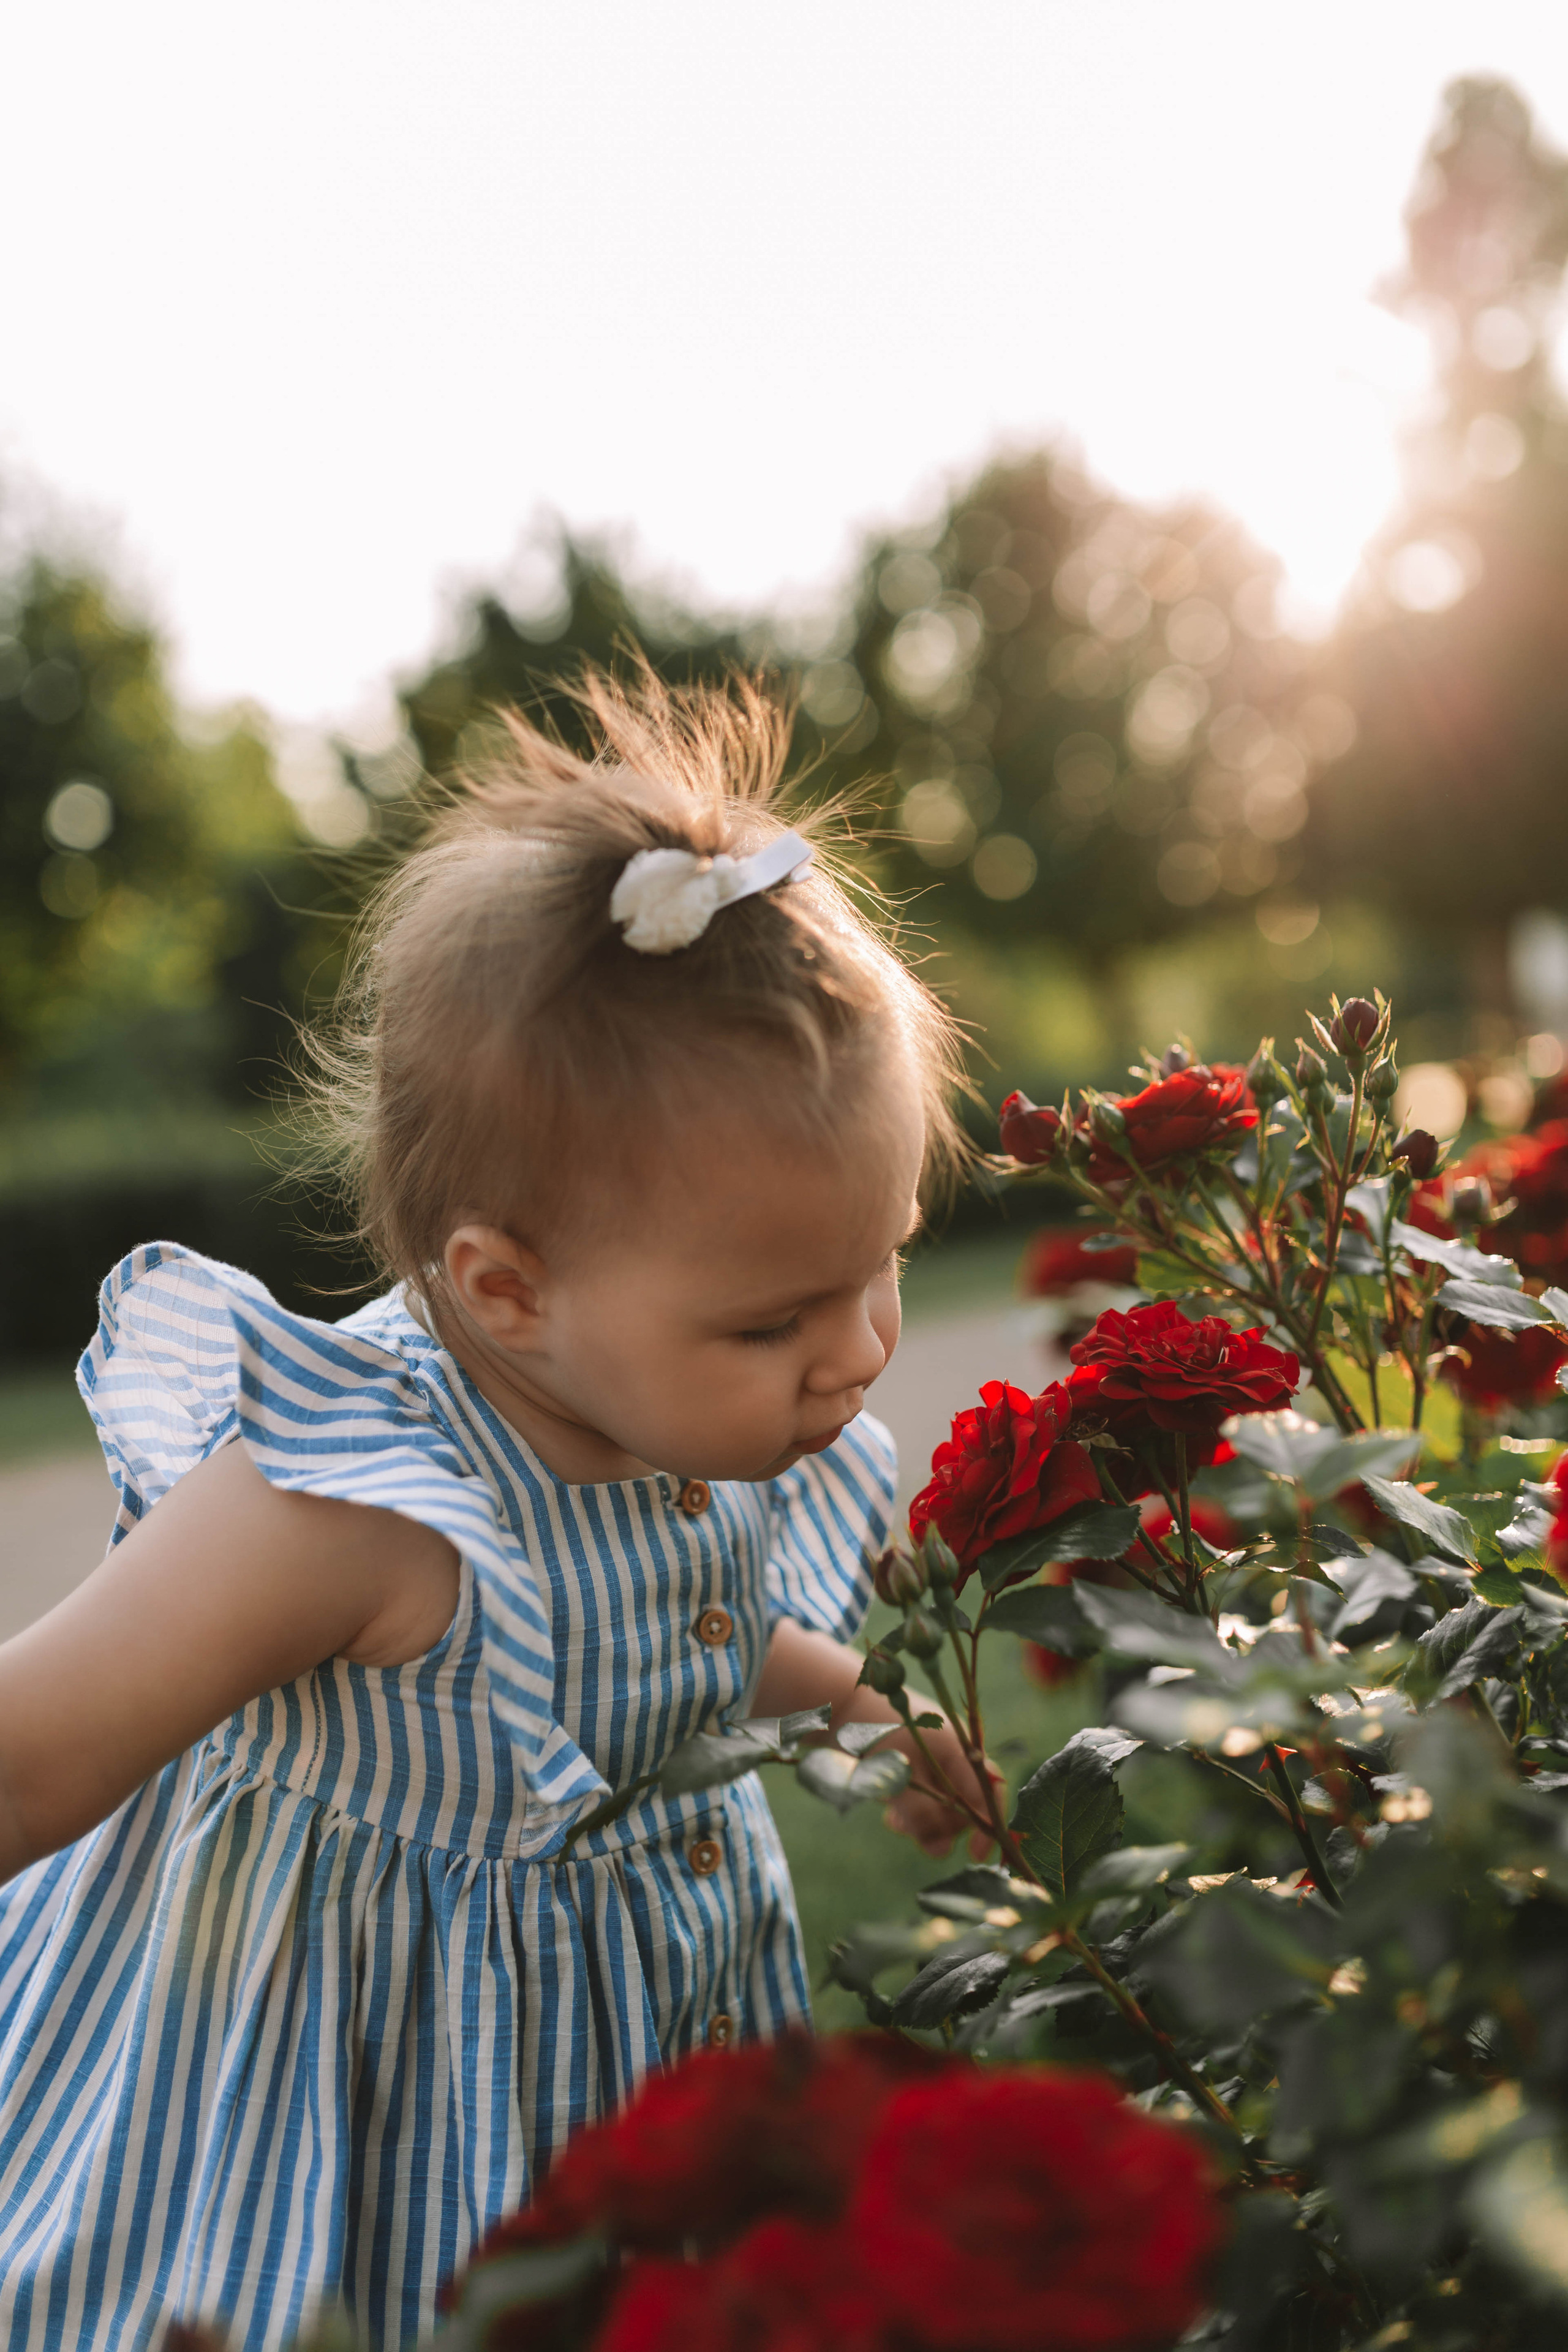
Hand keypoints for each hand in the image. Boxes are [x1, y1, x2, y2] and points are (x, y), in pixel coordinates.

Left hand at [883, 1720, 1003, 1859]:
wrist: (843, 1706)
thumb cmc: (874, 1736)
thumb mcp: (897, 1777)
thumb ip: (921, 1815)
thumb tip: (943, 1853)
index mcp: (959, 1750)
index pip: (988, 1792)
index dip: (988, 1826)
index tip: (975, 1856)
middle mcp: (953, 1757)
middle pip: (965, 1808)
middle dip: (941, 1826)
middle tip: (910, 1831)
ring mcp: (936, 1764)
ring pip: (943, 1809)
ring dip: (922, 1823)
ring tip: (895, 1822)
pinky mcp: (919, 1770)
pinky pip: (926, 1803)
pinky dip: (912, 1814)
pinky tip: (891, 1816)